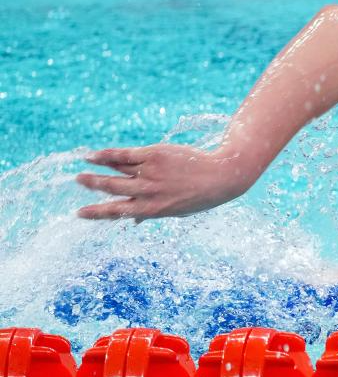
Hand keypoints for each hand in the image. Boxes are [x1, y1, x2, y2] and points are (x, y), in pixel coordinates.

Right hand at [76, 144, 251, 221]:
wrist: (222, 176)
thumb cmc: (199, 195)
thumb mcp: (175, 211)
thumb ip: (151, 213)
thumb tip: (132, 221)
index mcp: (152, 209)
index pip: (117, 212)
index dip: (96, 213)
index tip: (79, 213)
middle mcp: (148, 192)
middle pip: (112, 188)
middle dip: (92, 185)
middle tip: (77, 181)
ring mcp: (150, 173)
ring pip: (116, 170)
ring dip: (97, 168)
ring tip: (84, 164)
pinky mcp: (154, 155)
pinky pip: (124, 155)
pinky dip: (107, 155)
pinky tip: (95, 155)